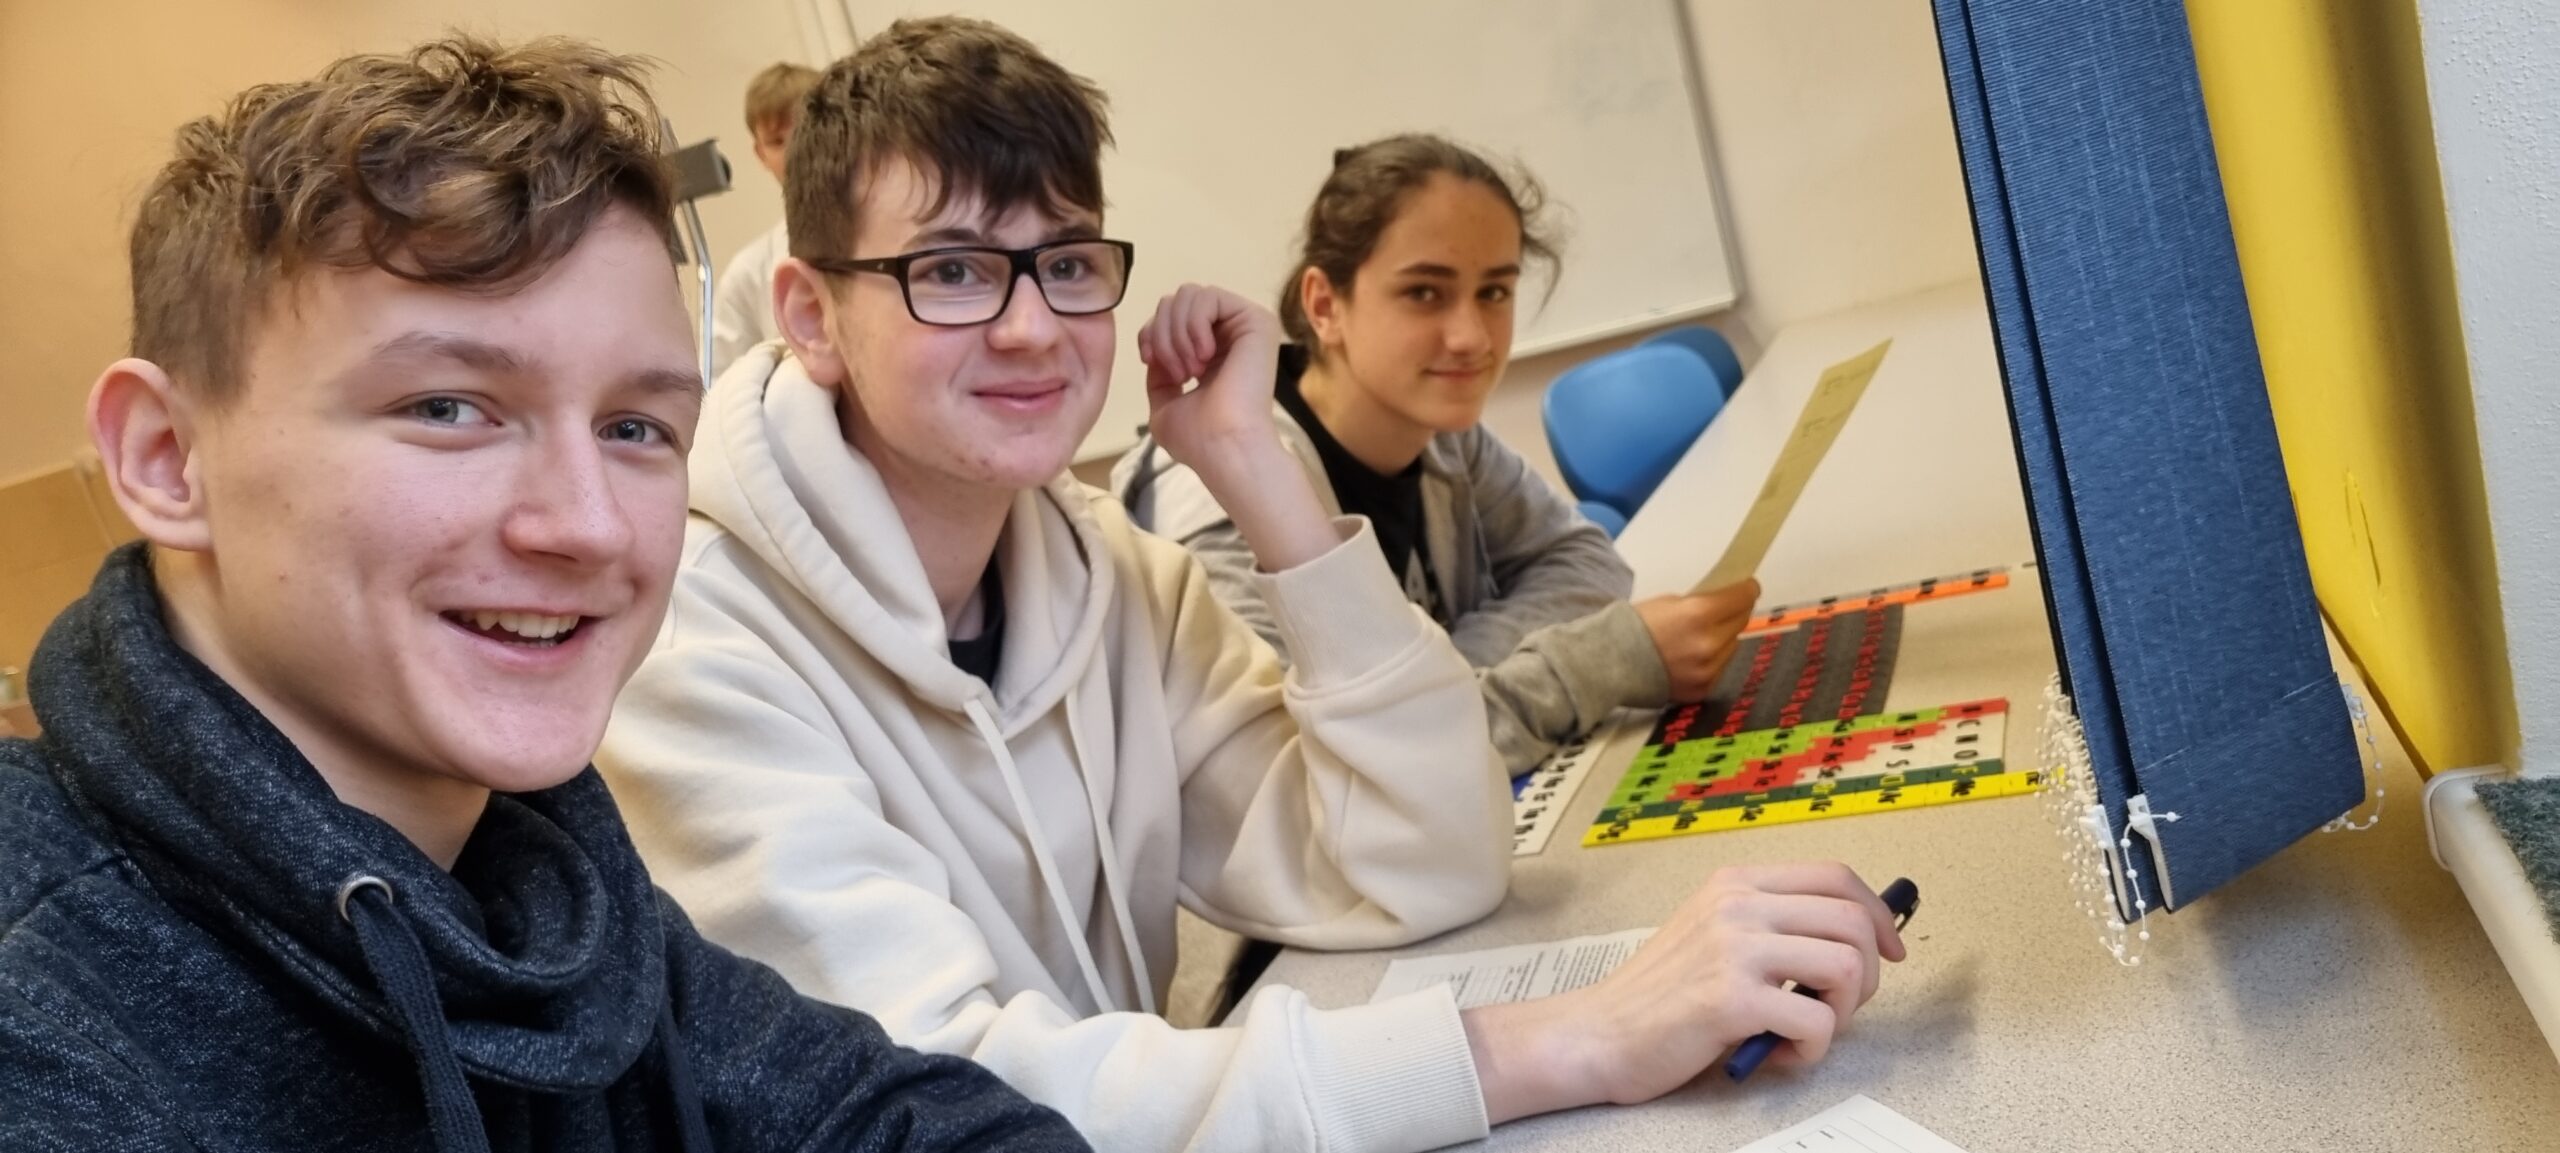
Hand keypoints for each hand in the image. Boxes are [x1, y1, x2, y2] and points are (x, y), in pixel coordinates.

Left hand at [1137, 284, 1284, 471]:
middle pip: (1176, 302)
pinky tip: (1205, 356)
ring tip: (1191, 369)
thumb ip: (1159, 375)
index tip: (1149, 362)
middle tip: (1179, 373)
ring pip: (1190, 295)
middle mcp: (1229, 336)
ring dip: (1177, 333)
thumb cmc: (1198, 438)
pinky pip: (1208, 297)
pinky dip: (1194, 324)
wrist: (1224, 448)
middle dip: (1163, 334)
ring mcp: (1243, 326)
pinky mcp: (1256, 320)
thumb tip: (1155, 352)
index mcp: (1210, 354)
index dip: (1150, 333)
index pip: (1170, 319)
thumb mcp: (1164, 405)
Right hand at [1463, 863, 1905, 1122]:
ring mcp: (1734, 949)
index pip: (1835, 876)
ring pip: (1846, 966)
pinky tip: (1778, 1051)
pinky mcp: (1732, 999)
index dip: (1878, 913)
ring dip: (1842, 1012)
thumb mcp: (1713, 934)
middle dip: (1869, 971)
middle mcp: (1737, 906)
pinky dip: (1812, 1049)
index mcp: (1735, 883)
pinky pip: (1817, 1021)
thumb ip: (1771, 926)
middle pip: (1852, 919)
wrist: (1599, 1033)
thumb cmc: (1659, 996)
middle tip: (1842, 1005)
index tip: (1890, 948)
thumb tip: (1855, 937)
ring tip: (1804, 1028)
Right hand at [1635, 579, 1760, 700]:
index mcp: (1699, 614)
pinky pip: (1720, 667)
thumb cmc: (1635, 627)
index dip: (1747, 588)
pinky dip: (1713, 659)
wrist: (1611, 664)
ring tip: (1703, 635)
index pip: (1742, 597)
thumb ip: (1702, 602)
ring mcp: (1708, 669)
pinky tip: (1694, 655)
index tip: (1748, 586)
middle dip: (1736, 611)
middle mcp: (1709, 644)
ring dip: (1725, 637)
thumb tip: (1726, 600)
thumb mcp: (1670, 602)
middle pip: (1741, 621)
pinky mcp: (1703, 688)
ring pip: (1733, 645)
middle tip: (1728, 607)